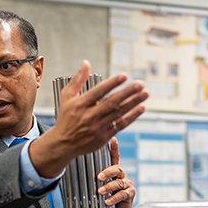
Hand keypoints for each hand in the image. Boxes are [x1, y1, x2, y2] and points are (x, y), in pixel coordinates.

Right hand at [29, 60, 147, 177]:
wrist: (63, 144)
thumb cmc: (65, 118)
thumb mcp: (66, 97)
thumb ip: (78, 79)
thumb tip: (86, 63)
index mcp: (80, 104)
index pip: (99, 91)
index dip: (112, 83)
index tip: (124, 76)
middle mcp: (89, 116)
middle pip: (112, 102)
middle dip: (128, 92)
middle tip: (140, 84)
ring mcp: (97, 127)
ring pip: (118, 113)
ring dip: (133, 103)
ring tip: (145, 94)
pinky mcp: (103, 137)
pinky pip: (120, 125)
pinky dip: (131, 117)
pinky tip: (141, 109)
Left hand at [98, 137, 135, 207]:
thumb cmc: (104, 198)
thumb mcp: (96, 187)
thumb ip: (91, 180)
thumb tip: (73, 172)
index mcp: (114, 171)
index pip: (114, 157)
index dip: (113, 149)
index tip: (112, 139)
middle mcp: (121, 175)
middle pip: (116, 169)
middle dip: (107, 172)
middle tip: (98, 177)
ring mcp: (127, 184)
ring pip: (118, 183)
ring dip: (108, 187)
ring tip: (100, 192)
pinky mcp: (130, 194)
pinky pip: (122, 195)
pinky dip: (113, 198)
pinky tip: (107, 202)